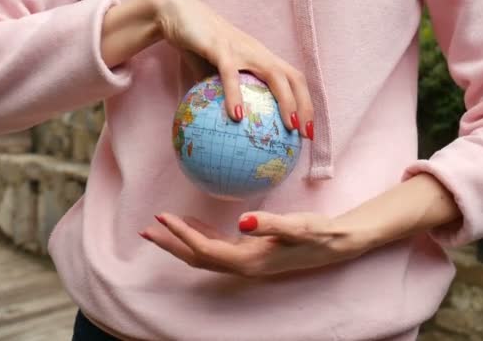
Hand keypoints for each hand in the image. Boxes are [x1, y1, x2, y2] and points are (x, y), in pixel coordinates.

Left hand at [139, 211, 374, 276]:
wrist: (337, 243)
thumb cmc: (318, 233)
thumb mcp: (297, 227)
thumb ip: (270, 225)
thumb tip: (243, 223)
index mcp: (248, 261)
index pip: (206, 250)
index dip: (182, 235)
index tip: (162, 218)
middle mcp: (243, 265)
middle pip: (197, 257)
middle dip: (170, 245)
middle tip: (145, 230)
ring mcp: (246, 260)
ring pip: (204, 253)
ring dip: (181, 241)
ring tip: (159, 227)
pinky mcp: (251, 252)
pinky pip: (217, 246)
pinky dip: (200, 235)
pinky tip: (193, 222)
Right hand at [153, 0, 313, 137]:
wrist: (176, 14)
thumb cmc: (196, 47)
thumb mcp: (211, 76)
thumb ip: (221, 97)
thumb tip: (222, 129)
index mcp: (260, 59)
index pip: (292, 81)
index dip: (304, 104)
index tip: (305, 131)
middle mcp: (257, 52)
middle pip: (293, 77)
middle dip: (304, 106)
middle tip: (305, 134)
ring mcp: (241, 49)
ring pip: (274, 74)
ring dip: (286, 101)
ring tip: (289, 126)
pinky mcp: (219, 47)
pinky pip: (231, 74)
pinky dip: (236, 95)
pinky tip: (237, 117)